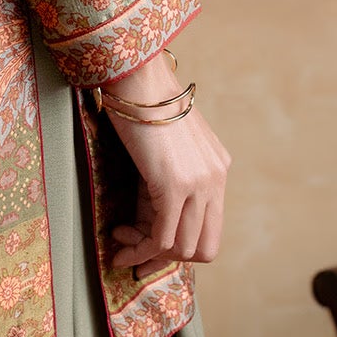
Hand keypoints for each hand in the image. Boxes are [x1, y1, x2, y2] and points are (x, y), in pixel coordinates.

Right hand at [104, 99, 229, 270]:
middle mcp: (216, 179)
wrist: (137, 76)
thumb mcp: (170, 141)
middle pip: (204, 247)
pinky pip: (161, 237)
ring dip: (149, 254)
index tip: (147, 242)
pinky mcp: (175, 186)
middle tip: (137, 255)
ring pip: (182, 248)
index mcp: (218, 168)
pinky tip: (119, 242)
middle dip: (169, 259)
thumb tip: (153, 206)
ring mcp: (199, 184)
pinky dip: (140, 249)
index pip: (210, 227)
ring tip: (121, 244)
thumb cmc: (144, 101)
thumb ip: (174, 171)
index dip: (180, 243)